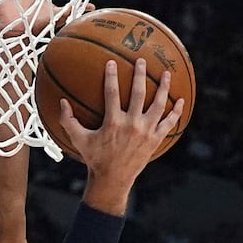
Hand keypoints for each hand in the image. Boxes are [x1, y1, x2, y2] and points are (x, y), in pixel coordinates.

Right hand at [64, 59, 184, 208]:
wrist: (113, 180)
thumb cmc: (95, 159)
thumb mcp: (79, 140)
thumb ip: (68, 121)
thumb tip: (61, 102)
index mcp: (113, 123)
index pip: (112, 93)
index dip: (111, 76)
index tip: (111, 63)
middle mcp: (132, 125)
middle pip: (139, 94)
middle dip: (140, 75)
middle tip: (141, 61)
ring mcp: (146, 133)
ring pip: (158, 105)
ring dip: (164, 88)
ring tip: (167, 75)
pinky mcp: (155, 140)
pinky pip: (169, 123)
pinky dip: (176, 112)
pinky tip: (181, 101)